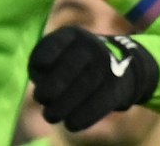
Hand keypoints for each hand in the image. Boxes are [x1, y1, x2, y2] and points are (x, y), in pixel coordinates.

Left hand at [28, 27, 159, 131]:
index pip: (56, 43)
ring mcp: (107, 65)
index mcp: (71, 35)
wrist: (121, 64)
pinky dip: (84, 116)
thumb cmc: (74, 62)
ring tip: (50, 116)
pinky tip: (71, 125)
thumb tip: (41, 90)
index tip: (38, 66)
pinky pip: (101, 102)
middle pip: (70, 68)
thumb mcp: (59, 54)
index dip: (46, 54)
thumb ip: (43, 66)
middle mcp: (91, 46)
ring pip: (85, 86)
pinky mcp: (117, 85)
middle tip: (40, 99)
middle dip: (52, 86)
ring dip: (64, 105)